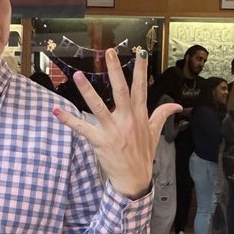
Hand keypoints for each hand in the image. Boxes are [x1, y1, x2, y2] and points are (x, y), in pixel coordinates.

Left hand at [53, 49, 179, 199]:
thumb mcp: (155, 133)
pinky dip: (68, 120)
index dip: (141, 70)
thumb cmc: (143, 155)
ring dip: (87, 91)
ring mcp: (113, 130)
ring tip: (77, 76)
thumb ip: (163, 115)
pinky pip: (82, 128)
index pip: (141, 88)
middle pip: (121, 91)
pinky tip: (56, 111)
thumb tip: (177, 105)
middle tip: (109, 53)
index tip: (140, 53)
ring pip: (98, 107)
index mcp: (140, 116)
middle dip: (115, 71)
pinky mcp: (100, 141)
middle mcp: (127, 120)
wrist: (135, 179)